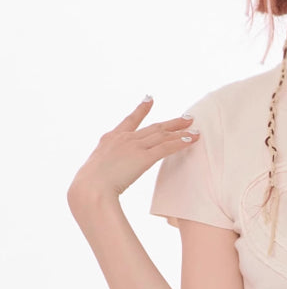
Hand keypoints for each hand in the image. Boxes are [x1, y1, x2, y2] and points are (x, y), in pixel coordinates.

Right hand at [68, 96, 198, 203]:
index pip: (129, 121)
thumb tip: (107, 177)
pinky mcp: (143, 158)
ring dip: (181, 132)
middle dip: (172, 122)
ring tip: (194, 129)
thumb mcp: (96, 170)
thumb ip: (106, 167)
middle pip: (154, 128)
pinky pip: (166, 148)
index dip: (141, 110)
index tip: (150, 99)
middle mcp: (124, 139)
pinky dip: (181, 143)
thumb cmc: (89, 187)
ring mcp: (134, 146)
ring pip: (162, 135)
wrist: (90, 189)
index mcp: (110, 139)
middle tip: (187, 118)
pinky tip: (192, 140)